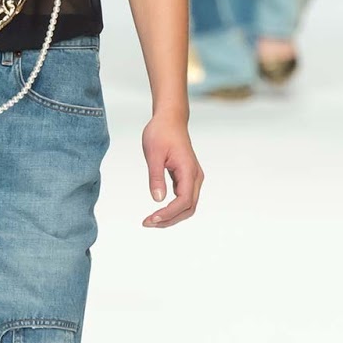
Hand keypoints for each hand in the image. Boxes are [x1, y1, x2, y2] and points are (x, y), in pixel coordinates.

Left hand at [141, 113, 203, 227]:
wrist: (170, 119)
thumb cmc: (160, 133)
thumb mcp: (153, 154)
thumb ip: (156, 177)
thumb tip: (158, 200)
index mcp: (188, 170)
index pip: (184, 201)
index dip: (169, 213)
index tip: (151, 218)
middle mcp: (195, 176)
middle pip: (188, 208)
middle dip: (170, 219)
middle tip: (147, 223)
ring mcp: (192, 177)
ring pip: (187, 206)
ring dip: (171, 216)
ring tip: (151, 221)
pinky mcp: (187, 177)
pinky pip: (183, 199)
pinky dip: (172, 209)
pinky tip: (158, 212)